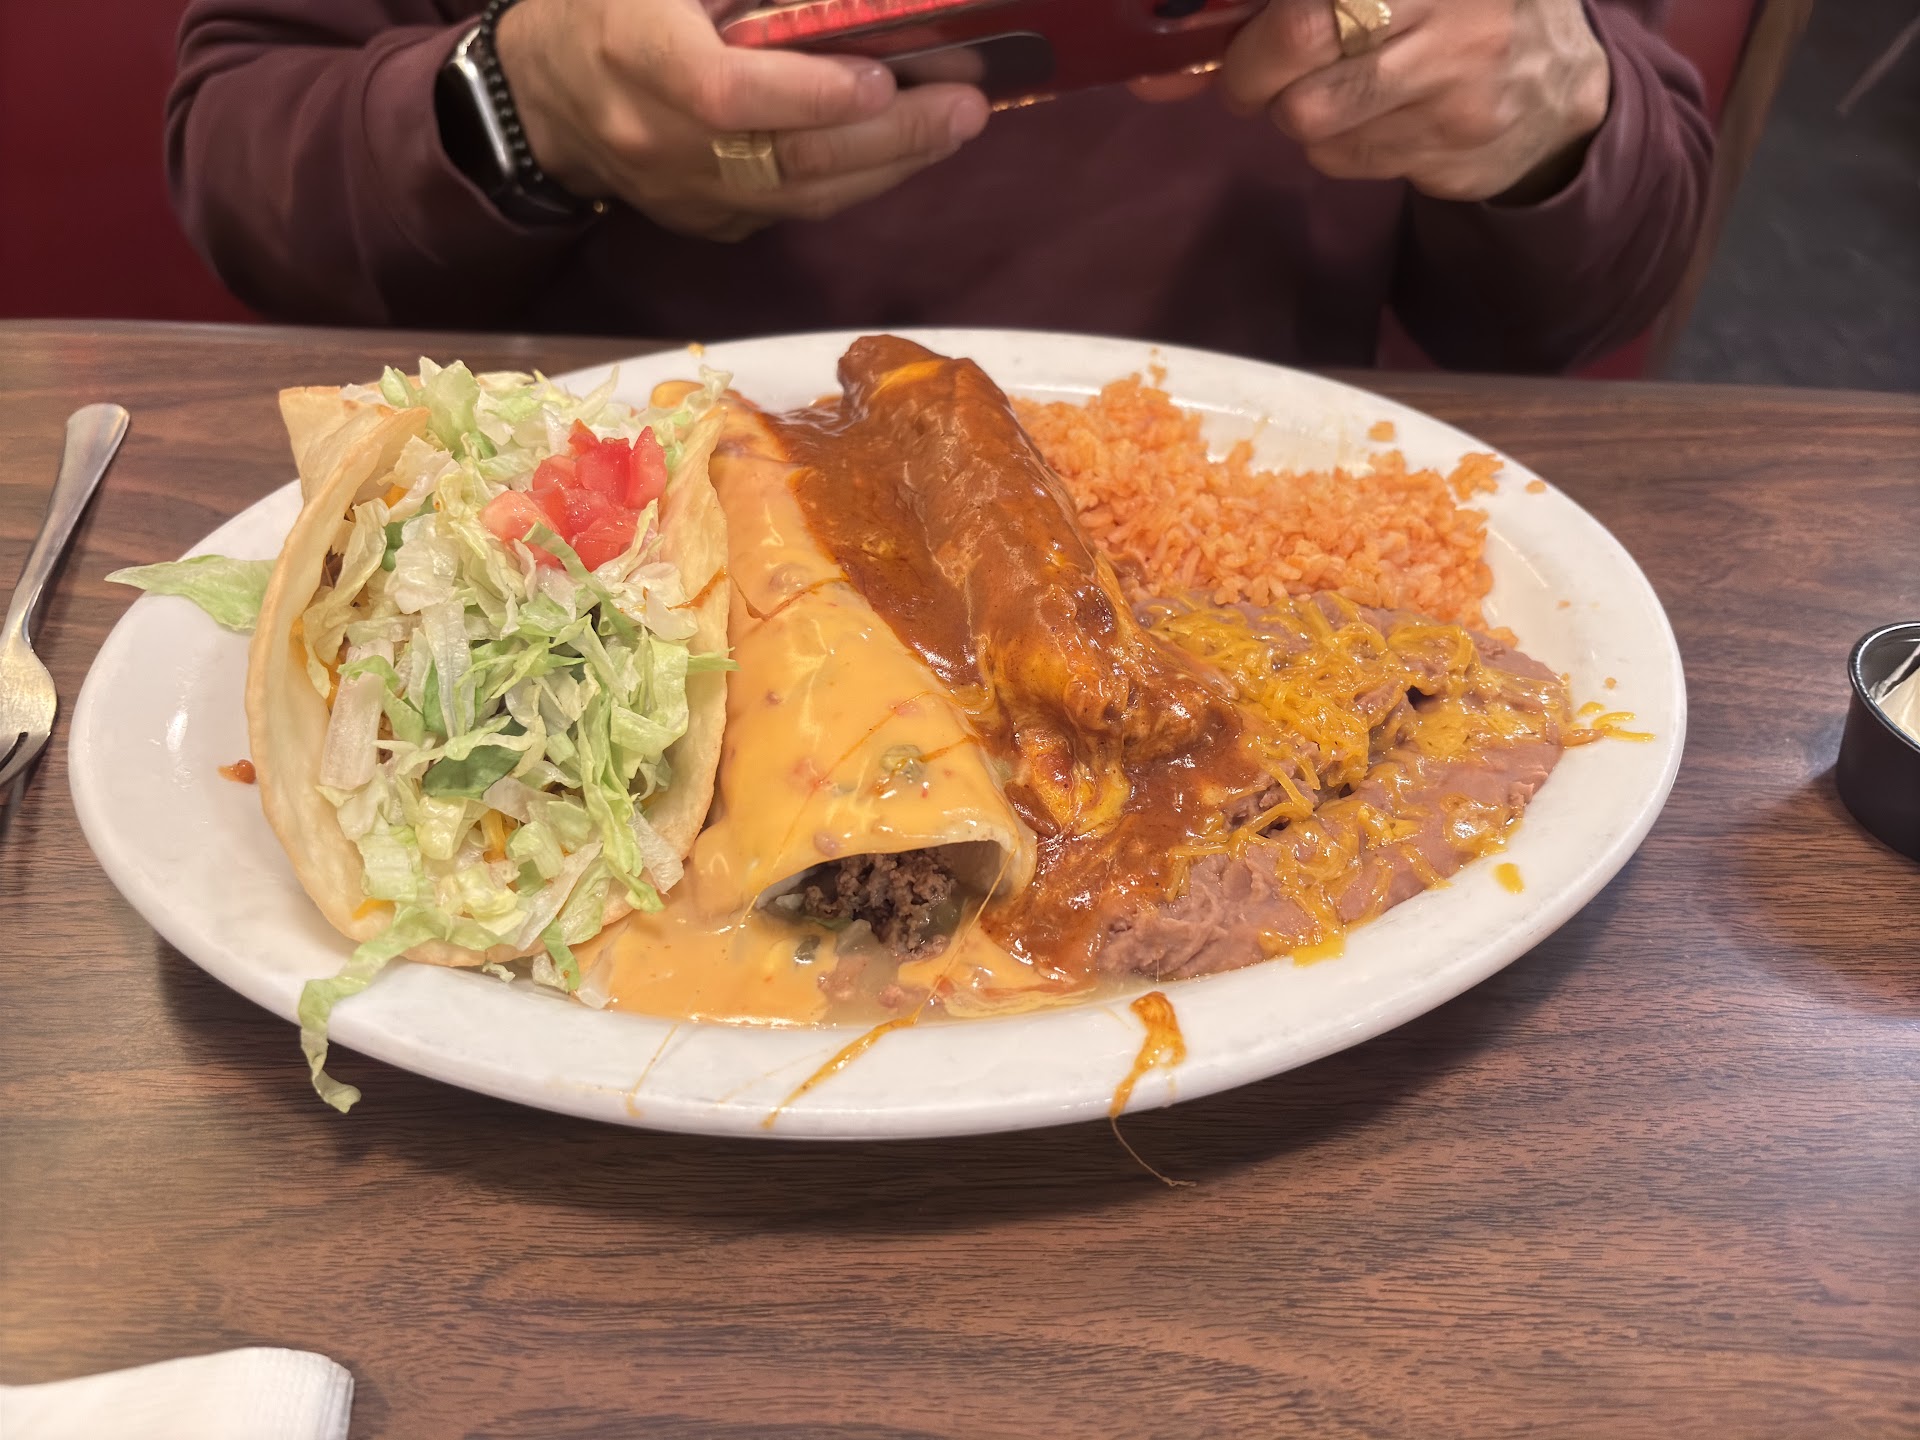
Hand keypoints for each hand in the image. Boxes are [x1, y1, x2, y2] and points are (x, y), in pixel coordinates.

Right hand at [495, 0, 990, 238]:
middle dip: (889, 135)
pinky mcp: (708, 225)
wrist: (542, 93)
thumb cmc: (606, 4)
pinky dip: (856, 181)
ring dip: (890, 163)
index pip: (724, 93)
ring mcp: (683, 195)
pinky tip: (905, 148)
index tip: (879, 76)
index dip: (806, 94)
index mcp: (632, 52)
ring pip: (800, 196)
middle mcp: (655, 139)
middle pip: (786, 158)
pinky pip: (794, 211)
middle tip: (965, 105)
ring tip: (956, 124)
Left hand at [1213, 0, 1610, 202]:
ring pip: (1310, 114)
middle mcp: (1451, 6)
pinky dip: (1331, 146)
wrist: (1561, 87)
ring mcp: (1455, 80)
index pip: (1308, 0)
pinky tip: (1365, 121)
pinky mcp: (1449, 146)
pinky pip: (1342, 157)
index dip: (1252, 22)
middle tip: (1249, 76)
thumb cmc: (1460, 12)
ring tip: (1320, 94)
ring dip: (1292, 113)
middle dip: (1249, 68)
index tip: (1229, 28)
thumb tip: (1203, 40)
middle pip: (1298, 38)